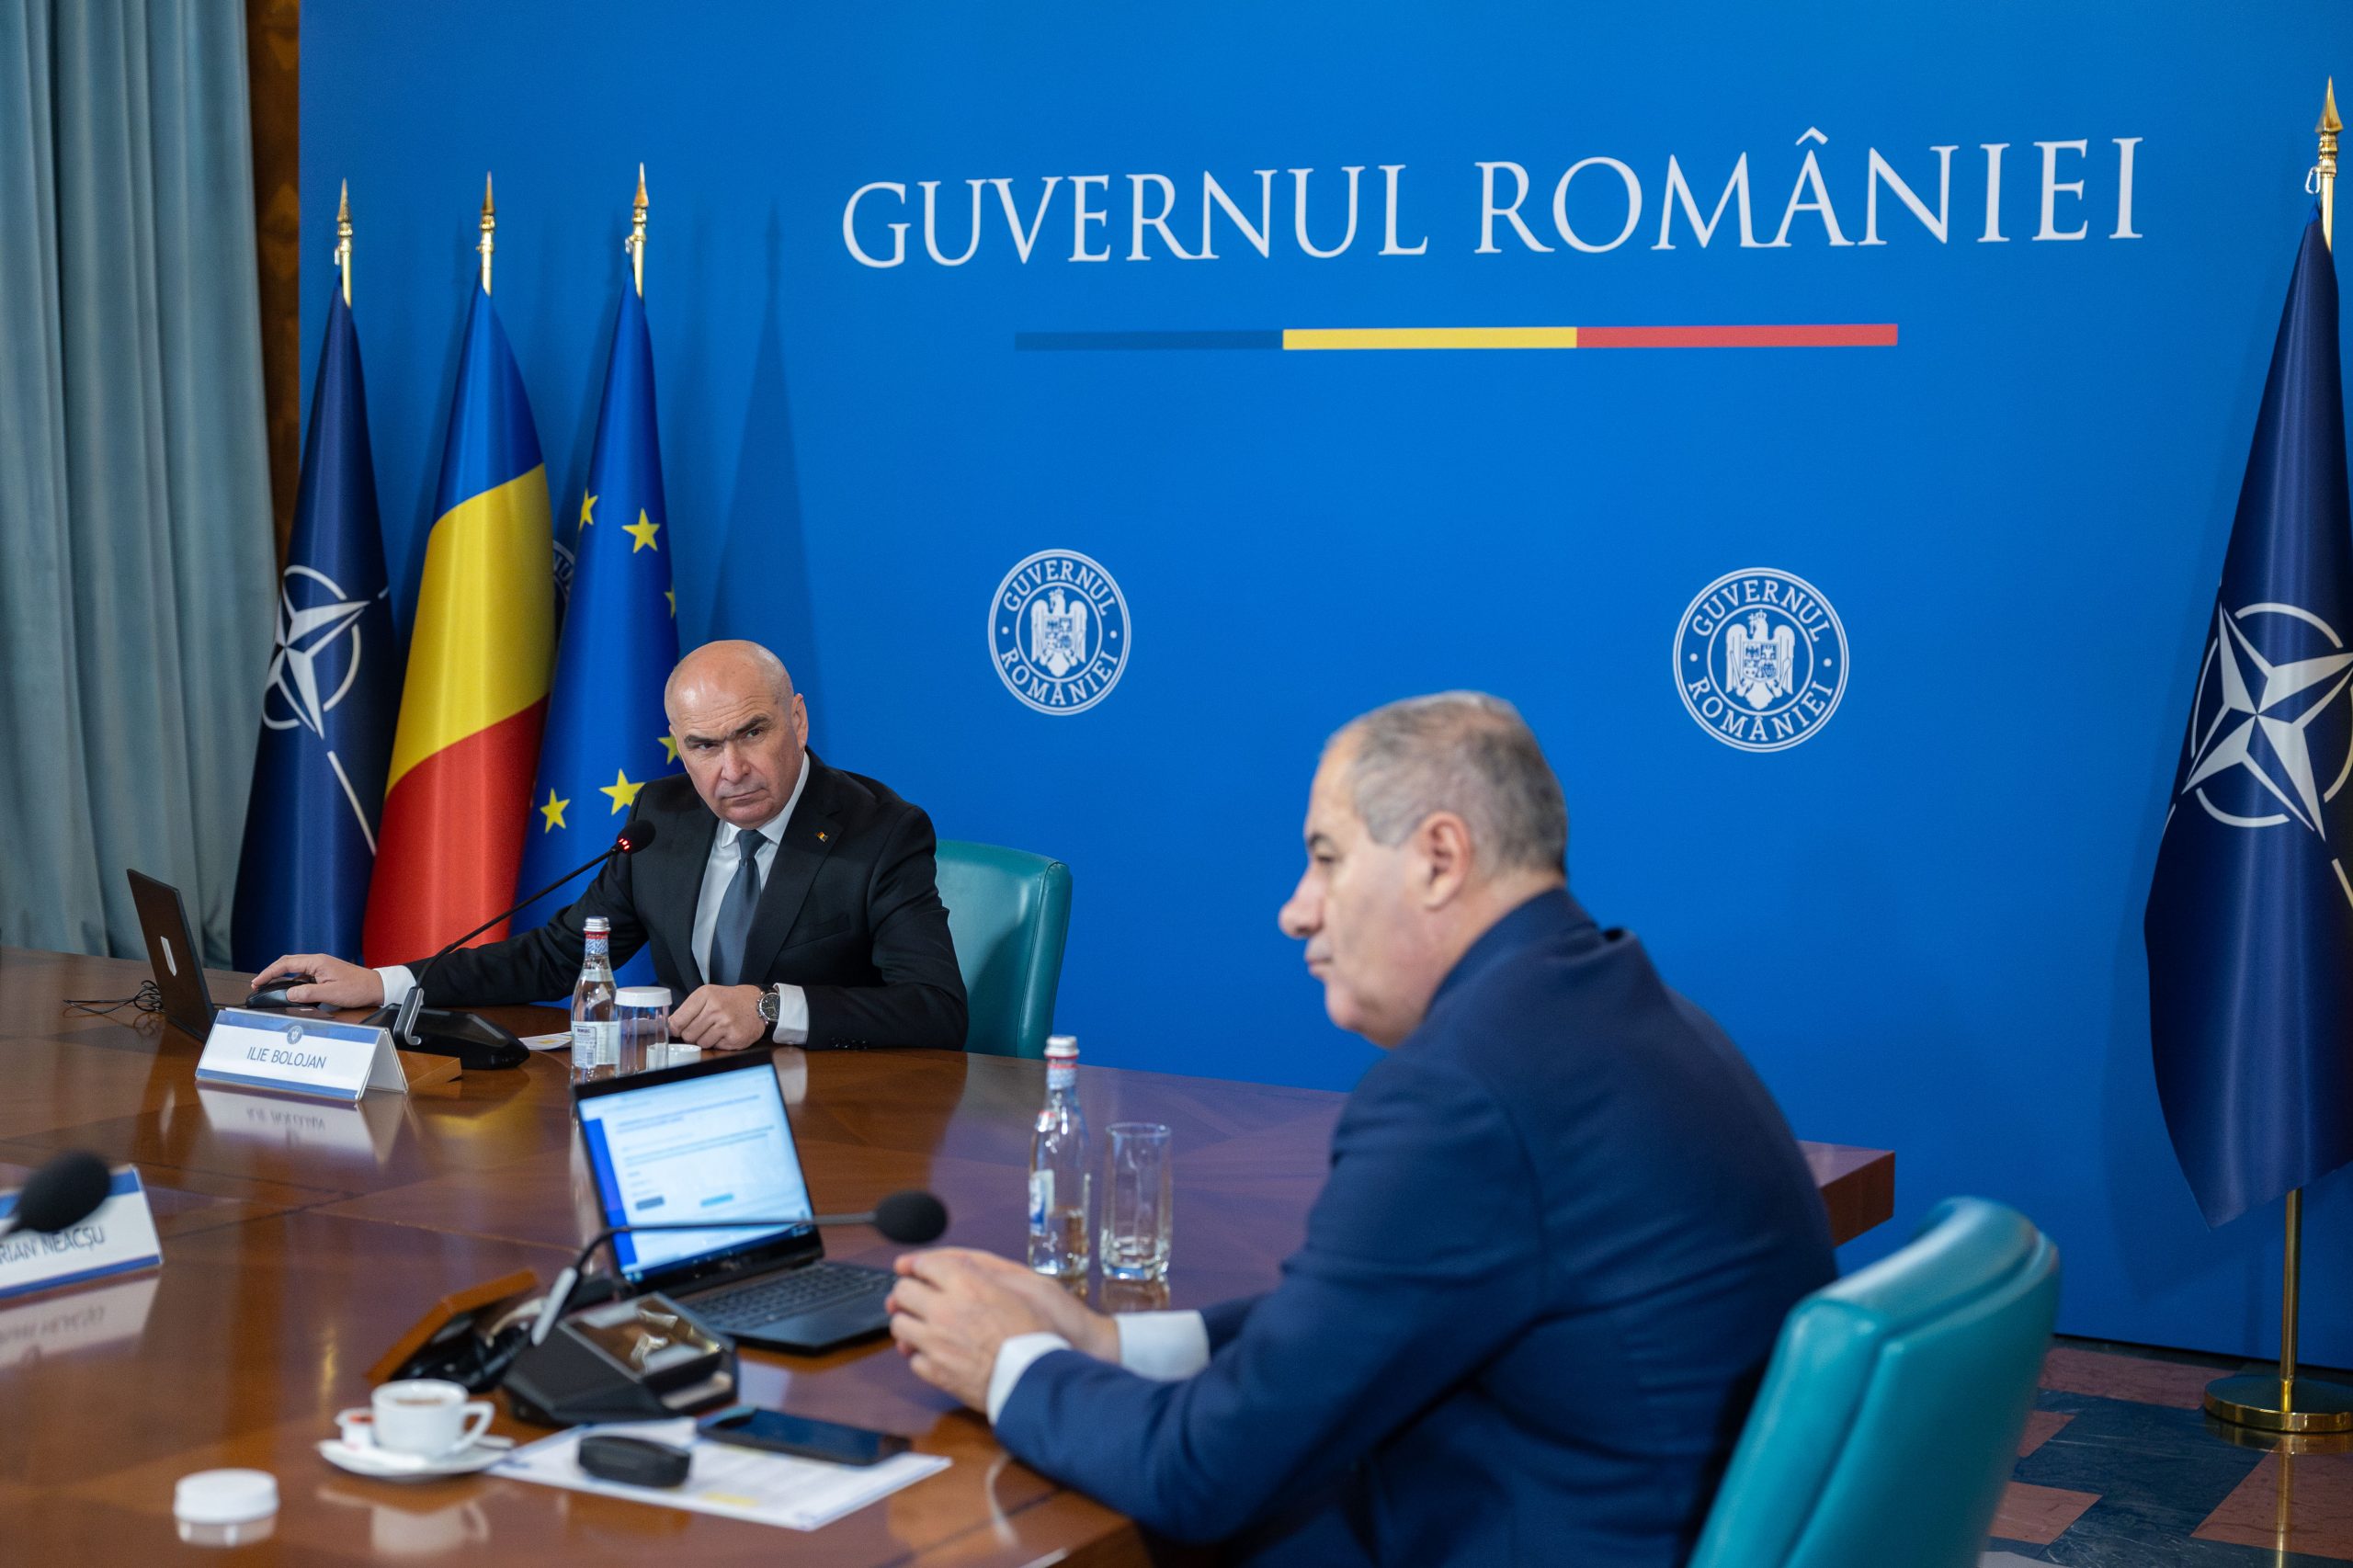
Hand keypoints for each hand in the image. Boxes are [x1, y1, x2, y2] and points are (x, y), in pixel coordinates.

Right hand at [253, 953, 383, 1009]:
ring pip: (295, 968)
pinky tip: (290, 991)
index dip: (269, 972)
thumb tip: (289, 994)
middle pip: (288, 963)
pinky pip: (303, 975)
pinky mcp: (324, 973)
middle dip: (271, 972)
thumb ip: (307, 994)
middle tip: (259, 983)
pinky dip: (293, 981)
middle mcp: (318, 961)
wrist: (375, 987)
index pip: (286, 964)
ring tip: (269, 986)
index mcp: (317, 962)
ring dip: (281, 976)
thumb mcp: (330, 994)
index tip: (257, 981)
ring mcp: (321, 967)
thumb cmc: (358, 988)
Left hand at [671, 985, 769, 1049]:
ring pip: (701, 1043)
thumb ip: (688, 1009)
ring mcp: (726, 1023)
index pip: (677, 1021)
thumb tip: (670, 1026)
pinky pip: (716, 1047)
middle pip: (688, 1035)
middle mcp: (716, 1008)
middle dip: (692, 1035)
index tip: (679, 1030)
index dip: (676, 1029)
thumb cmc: (730, 1001)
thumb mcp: (708, 995)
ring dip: (706, 1040)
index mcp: (705, 995)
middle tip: (703, 1028)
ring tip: (716, 1029)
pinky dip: (719, 1043)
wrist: (759, 1004)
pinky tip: (726, 1033)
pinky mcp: (735, 1037)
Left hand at [894, 1248, 1117, 1359]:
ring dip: (909, 1324)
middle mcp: (944, 1309)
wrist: (1034, 1377)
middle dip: (906, 1293)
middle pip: (903, 1292)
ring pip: (899, 1325)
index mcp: (965, 1284)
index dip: (918, 1266)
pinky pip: (913, 1359)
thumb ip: (980, 1276)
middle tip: (914, 1298)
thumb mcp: (1014, 1289)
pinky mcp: (935, 1371)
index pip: (924, 1265)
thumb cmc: (1033, 1333)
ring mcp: (935, 1342)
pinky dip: (921, 1357)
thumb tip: (960, 1269)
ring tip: (922, 1328)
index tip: (916, 1270)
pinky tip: (936, 1355)